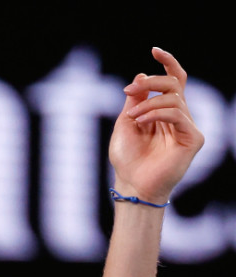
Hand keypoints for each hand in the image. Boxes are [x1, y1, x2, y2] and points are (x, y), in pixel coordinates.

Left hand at [109, 47, 204, 203]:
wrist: (131, 183)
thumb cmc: (127, 158)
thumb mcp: (126, 122)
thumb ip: (135, 99)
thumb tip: (141, 74)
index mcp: (163, 111)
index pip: (173, 81)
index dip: (167, 63)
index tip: (154, 50)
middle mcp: (178, 117)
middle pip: (175, 84)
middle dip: (151, 81)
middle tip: (129, 90)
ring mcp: (187, 127)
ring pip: (174, 99)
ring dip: (148, 104)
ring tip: (132, 118)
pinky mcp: (193, 138)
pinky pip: (178, 115)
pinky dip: (157, 113)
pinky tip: (141, 122)